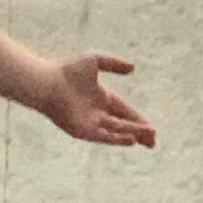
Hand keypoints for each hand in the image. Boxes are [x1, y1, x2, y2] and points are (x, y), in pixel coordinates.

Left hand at [37, 54, 156, 147]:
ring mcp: (90, 123)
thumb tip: (133, 68)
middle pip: (123, 125)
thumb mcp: (96, 61)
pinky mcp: (83, 131)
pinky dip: (117, 139)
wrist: (48, 83)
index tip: (152, 127)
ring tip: (149, 141)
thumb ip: (114, 64)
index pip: (124, 110)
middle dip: (139, 132)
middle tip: (154, 141)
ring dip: (133, 135)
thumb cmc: (68, 70)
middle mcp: (97, 112)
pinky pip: (104, 137)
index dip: (138, 119)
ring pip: (116, 131)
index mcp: (101, 97)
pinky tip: (131, 140)